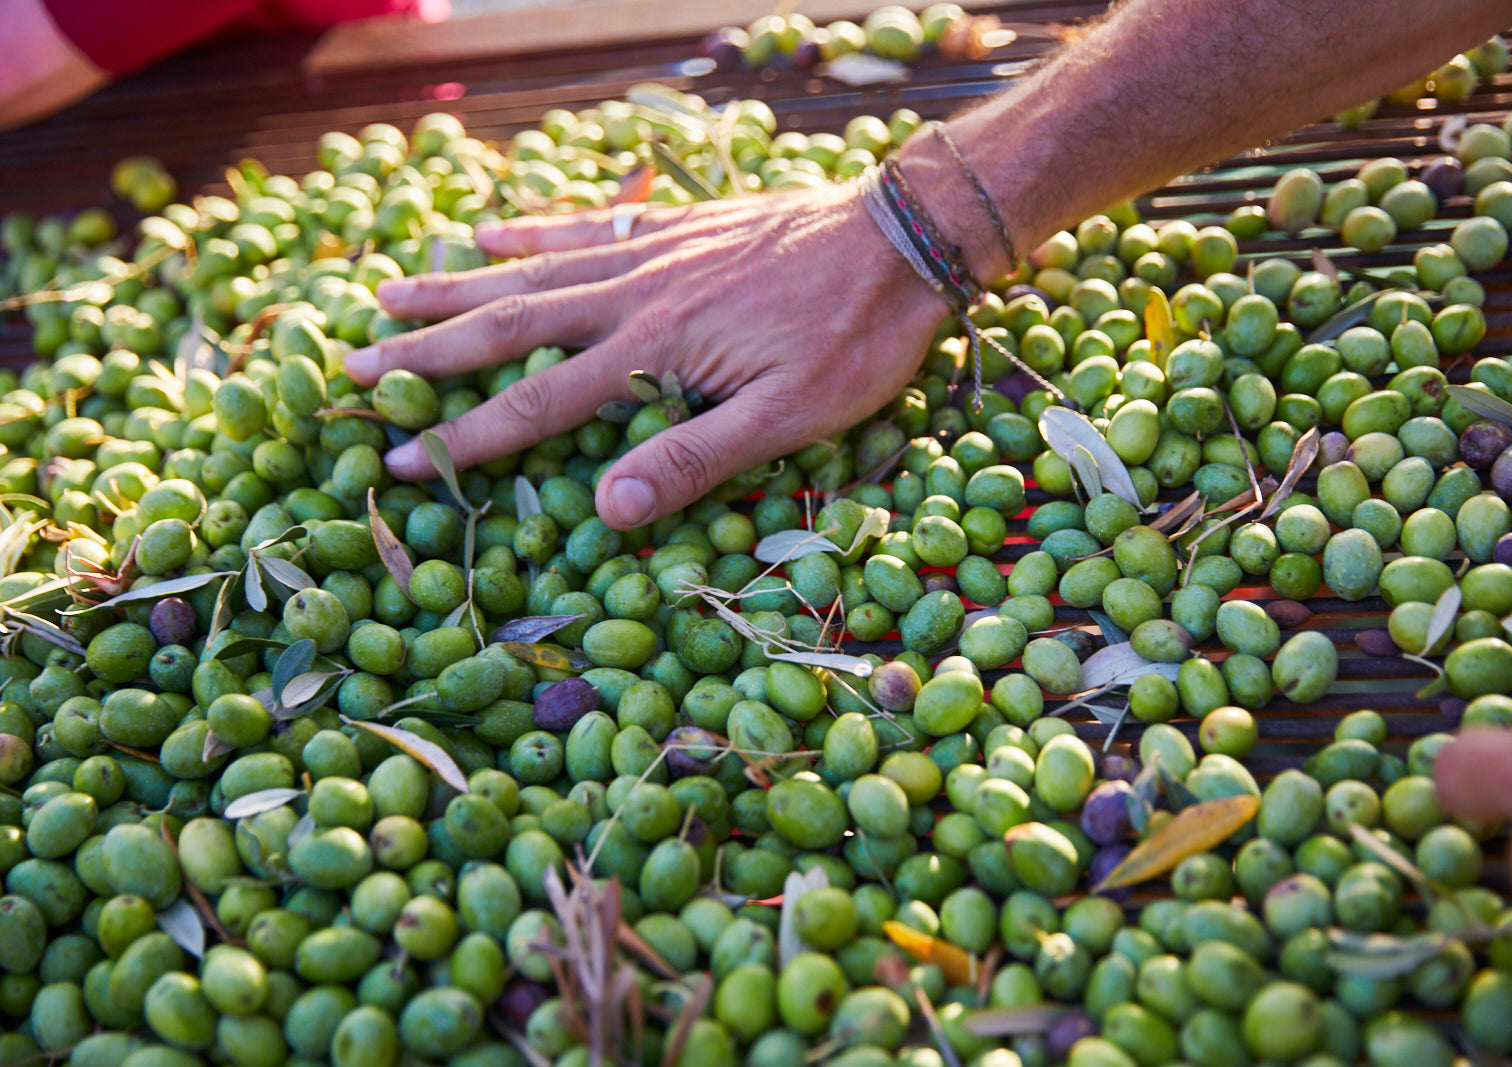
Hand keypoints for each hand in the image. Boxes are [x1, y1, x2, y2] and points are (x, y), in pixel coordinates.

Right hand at [342, 183, 949, 529]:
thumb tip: (604, 511)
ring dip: (455, 285)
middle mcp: (633, 296)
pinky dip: (533, 230)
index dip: (464, 433)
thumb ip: (694, 460)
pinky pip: (586, 229)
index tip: (394, 455)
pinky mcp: (676, 228)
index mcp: (652, 350)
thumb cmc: (853, 340)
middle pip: (508, 325)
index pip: (537, 401)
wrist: (902, 237)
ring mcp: (650, 255)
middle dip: (427, 351)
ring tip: (385, 292)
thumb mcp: (787, 418)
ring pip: (531, 271)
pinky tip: (490, 228)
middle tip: (352, 366)